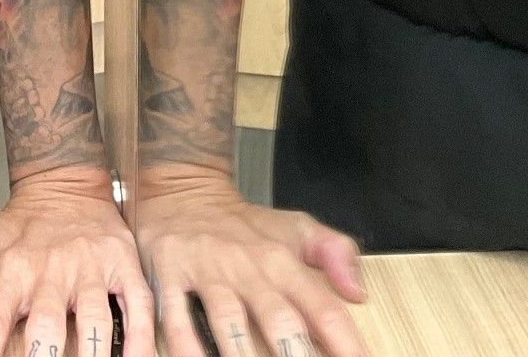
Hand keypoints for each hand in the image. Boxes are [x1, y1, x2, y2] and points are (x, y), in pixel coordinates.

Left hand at [0, 163, 154, 356]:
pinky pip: (138, 308)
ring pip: (95, 321)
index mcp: (12, 270)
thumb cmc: (21, 225)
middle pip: (47, 328)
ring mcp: (89, 270)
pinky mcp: (122, 266)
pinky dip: (140, 340)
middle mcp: (51, 272)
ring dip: (93, 355)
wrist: (65, 183)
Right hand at [135, 169, 365, 356]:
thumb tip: (359, 293)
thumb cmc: (243, 224)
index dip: (345, 344)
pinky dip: (184, 344)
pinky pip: (174, 316)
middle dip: (296, 353)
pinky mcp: (168, 274)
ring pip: (229, 321)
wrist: (182, 188)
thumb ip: (335, 252)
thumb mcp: (295, 227)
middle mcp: (247, 268)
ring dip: (241, 355)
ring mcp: (207, 272)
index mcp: (281, 261)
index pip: (322, 308)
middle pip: (279, 319)